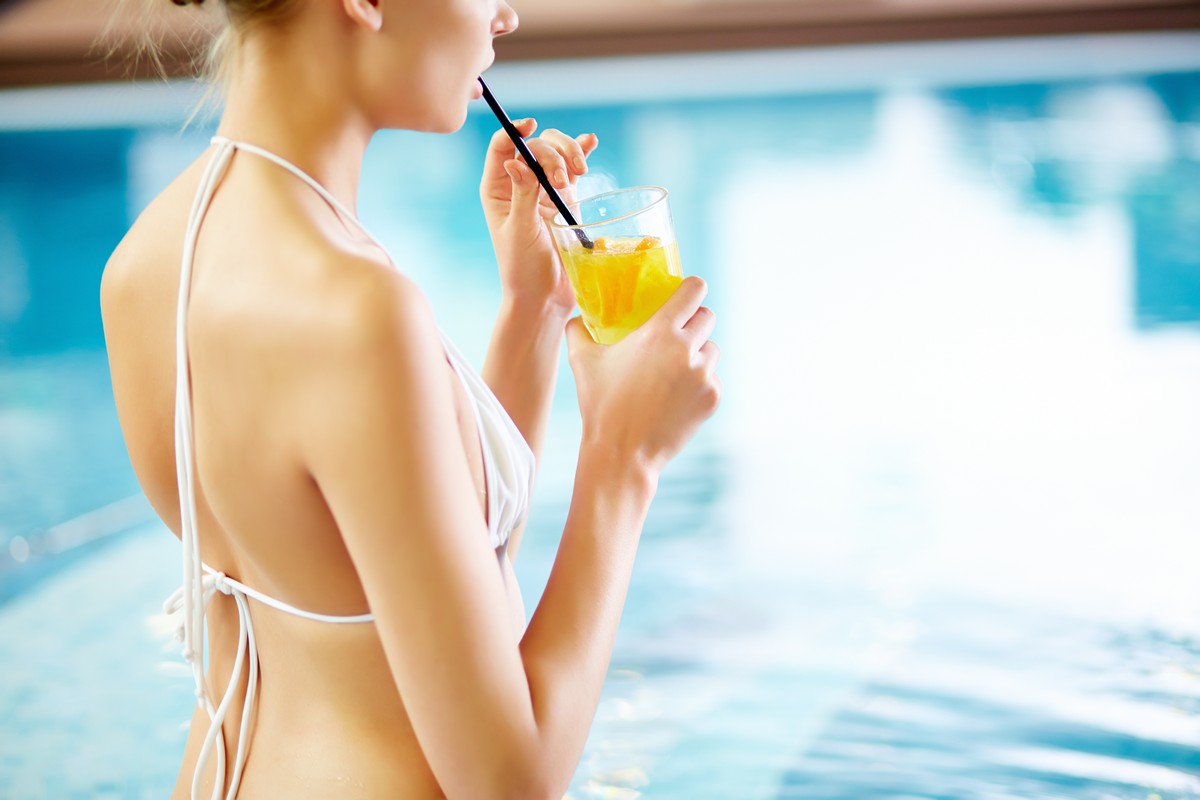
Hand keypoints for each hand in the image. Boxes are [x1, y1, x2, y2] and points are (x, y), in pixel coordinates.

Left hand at [480, 119, 598, 314]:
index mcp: (497, 189)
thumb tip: (516, 162)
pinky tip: (591, 142)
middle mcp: (519, 185)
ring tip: (581, 173)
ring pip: (556, 154)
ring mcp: (544, 190)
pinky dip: (582, 154)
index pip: (502, 147)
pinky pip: (574, 170)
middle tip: (564, 179)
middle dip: (552, 153)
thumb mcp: (520, 231)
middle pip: (535, 146)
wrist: (544, 297)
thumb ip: (522, 195)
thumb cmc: (522, 269)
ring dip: (570, 155)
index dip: (515, 131)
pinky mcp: (566, 200)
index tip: (531, 126)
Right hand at [566, 277, 721, 472]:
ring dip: (698, 354)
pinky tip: (677, 396)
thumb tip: (577, 319)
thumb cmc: (601, 405)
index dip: (692, 288)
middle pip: (707, 317)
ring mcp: (704, 375)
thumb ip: (578, 331)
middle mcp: (687, 349)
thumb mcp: (583, 362)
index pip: (694, 290)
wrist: (621, 454)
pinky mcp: (712, 398)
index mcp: (659, 332)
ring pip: (712, 350)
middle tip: (677, 334)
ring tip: (675, 370)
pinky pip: (713, 379)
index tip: (686, 294)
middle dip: (694, 322)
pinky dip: (700, 384)